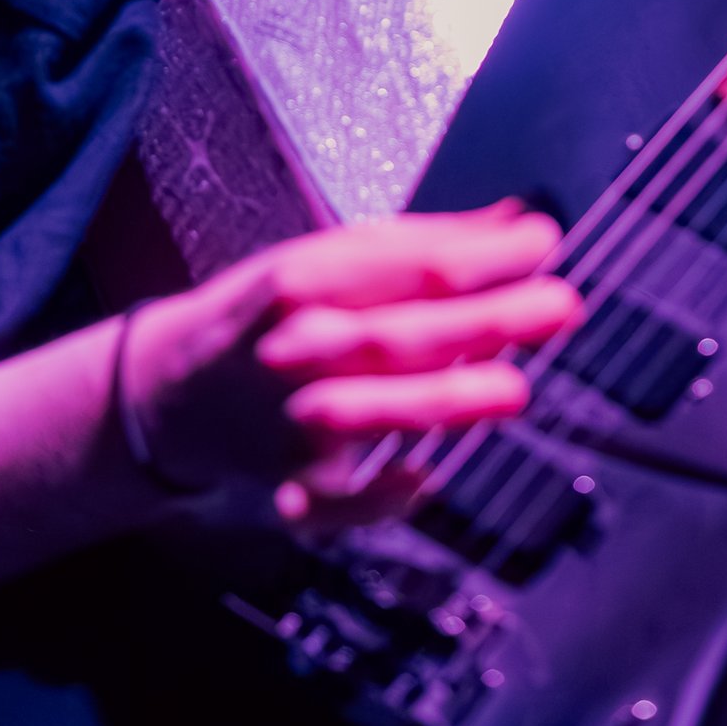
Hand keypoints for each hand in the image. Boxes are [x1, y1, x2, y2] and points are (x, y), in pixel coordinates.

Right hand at [116, 202, 582, 529]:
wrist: (167, 394)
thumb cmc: (264, 317)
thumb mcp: (324, 260)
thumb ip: (420, 246)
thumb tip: (513, 220)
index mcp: (300, 281)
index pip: (408, 265)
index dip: (483, 254)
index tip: (543, 240)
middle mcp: (293, 352)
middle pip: (398, 335)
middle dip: (484, 320)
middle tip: (559, 305)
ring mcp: (288, 425)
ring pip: (368, 414)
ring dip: (441, 401)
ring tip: (513, 389)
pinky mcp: (289, 491)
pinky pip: (339, 505)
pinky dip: (379, 498)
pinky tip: (424, 477)